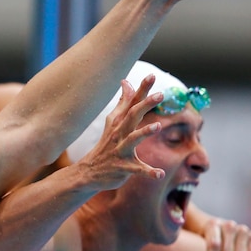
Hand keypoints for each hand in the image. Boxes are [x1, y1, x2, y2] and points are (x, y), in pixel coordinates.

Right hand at [77, 75, 164, 190]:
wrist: (90, 172)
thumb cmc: (107, 144)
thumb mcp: (114, 122)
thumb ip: (123, 103)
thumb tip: (126, 81)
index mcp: (119, 122)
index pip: (132, 102)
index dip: (142, 89)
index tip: (152, 75)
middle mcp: (119, 133)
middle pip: (132, 116)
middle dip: (146, 105)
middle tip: (161, 95)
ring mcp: (120, 150)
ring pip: (132, 140)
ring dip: (144, 132)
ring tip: (158, 126)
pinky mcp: (123, 167)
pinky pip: (137, 169)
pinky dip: (148, 171)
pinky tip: (159, 174)